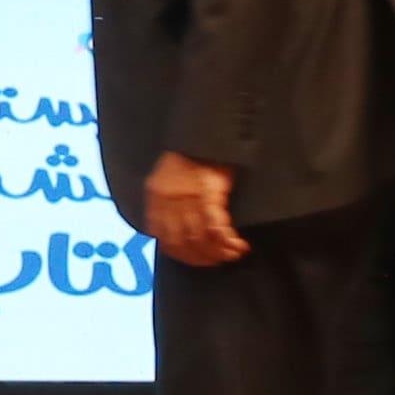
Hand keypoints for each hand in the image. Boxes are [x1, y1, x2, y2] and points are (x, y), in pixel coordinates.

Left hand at [139, 152, 244, 268]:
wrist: (207, 133)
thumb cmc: (192, 155)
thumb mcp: (168, 178)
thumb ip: (168, 203)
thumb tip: (179, 232)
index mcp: (155, 196)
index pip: (160, 237)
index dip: (179, 254)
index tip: (195, 260)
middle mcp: (168, 200)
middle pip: (181, 243)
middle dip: (202, 258)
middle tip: (218, 261)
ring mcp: (188, 198)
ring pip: (200, 239)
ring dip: (219, 253)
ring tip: (232, 254)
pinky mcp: (209, 195)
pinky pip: (217, 228)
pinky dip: (228, 242)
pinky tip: (239, 246)